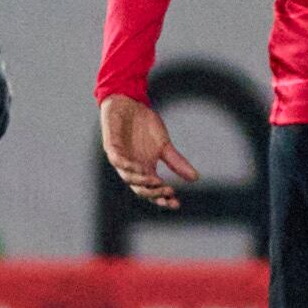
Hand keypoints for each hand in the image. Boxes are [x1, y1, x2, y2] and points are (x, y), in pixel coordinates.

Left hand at [100, 93, 196, 207]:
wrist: (130, 103)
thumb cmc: (145, 125)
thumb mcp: (165, 145)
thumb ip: (177, 162)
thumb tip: (195, 178)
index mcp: (145, 169)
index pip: (153, 190)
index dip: (163, 198)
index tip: (177, 203)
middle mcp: (132, 168)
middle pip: (140, 188)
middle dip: (153, 193)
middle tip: (168, 192)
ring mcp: (121, 158)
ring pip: (127, 177)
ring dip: (141, 181)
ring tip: (155, 181)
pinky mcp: (111, 146)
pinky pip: (117, 160)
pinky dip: (126, 165)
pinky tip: (138, 167)